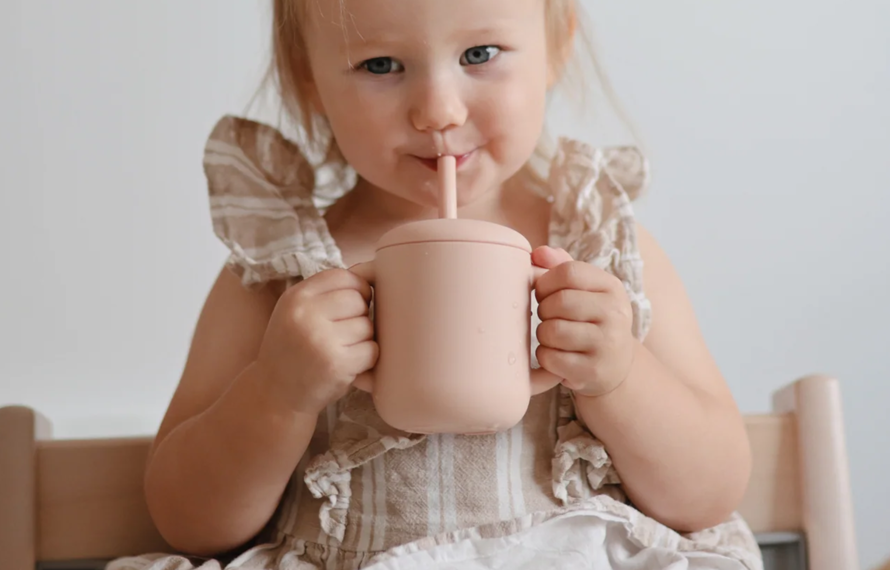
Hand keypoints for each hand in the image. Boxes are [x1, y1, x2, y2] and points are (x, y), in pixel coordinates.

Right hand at [255, 268, 377, 414]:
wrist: (274, 394)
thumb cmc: (292, 350)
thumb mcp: (294, 312)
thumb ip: (325, 294)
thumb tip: (372, 275)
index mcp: (295, 297)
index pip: (342, 276)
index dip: (356, 288)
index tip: (353, 304)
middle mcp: (305, 314)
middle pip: (358, 300)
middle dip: (359, 315)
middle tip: (344, 333)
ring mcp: (321, 339)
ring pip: (367, 325)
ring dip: (362, 339)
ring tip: (341, 350)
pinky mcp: (337, 364)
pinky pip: (371, 350)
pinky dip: (366, 358)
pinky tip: (348, 364)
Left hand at [532, 247, 634, 397]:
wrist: (616, 365)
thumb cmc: (591, 319)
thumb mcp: (585, 289)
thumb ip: (560, 266)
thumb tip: (537, 253)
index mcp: (612, 287)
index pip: (568, 272)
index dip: (546, 281)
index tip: (543, 292)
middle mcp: (615, 314)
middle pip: (559, 302)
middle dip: (543, 309)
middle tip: (548, 317)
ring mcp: (607, 344)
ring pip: (553, 330)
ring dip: (543, 334)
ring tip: (552, 336)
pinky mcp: (593, 370)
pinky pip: (551, 358)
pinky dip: (545, 356)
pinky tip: (555, 354)